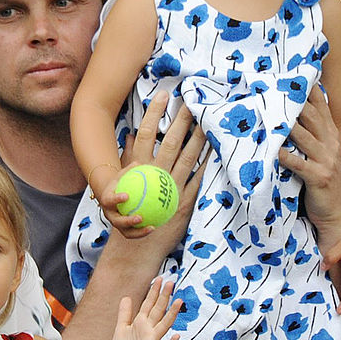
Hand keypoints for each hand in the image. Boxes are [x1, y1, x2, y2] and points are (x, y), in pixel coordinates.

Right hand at [94, 167, 154, 238]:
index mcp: (106, 201)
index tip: (126, 196)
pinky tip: (155, 226)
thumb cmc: (118, 184)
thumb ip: (129, 170)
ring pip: (126, 232)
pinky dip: (143, 231)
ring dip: (138, 232)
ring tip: (152, 227)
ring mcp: (116, 224)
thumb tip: (139, 163)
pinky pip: (134, 232)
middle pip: (117, 221)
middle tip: (140, 217)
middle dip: (127, 221)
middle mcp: (110, 215)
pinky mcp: (124, 230)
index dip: (116, 199)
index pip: (109, 201)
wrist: (110, 196)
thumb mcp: (121, 175)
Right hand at [107, 91, 207, 246]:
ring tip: (206, 121)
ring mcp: (171, 188)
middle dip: (182, 121)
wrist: (139, 244)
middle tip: (191, 102)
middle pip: (171, 142)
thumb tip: (131, 136)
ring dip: (198, 138)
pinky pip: (198, 179)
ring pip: (188, 158)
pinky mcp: (184, 201)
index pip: (147, 134)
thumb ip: (128, 159)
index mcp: (139, 168)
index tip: (162, 95)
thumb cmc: (132, 210)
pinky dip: (207, 165)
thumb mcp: (125, 182)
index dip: (154, 113)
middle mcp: (155, 175)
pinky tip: (215, 152)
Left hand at [111, 279, 181, 339]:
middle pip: (158, 310)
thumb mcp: (121, 327)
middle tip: (171, 282)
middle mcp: (149, 329)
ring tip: (179, 301)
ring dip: (172, 313)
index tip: (160, 279)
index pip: (149, 303)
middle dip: (164, 296)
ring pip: (164, 324)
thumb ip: (124, 313)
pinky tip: (177, 336)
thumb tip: (127, 296)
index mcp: (141, 322)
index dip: (154, 291)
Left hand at [279, 88, 340, 248]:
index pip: (319, 105)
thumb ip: (308, 135)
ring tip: (265, 110)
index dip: (307, 88)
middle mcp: (331, 144)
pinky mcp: (319, 177)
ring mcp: (327, 160)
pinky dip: (284, 155)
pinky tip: (271, 148)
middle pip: (309, 114)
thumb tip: (289, 116)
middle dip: (291, 99)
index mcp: (331, 136)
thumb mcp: (320, 155)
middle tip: (271, 85)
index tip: (291, 72)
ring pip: (302, 135)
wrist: (338, 216)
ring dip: (284, 123)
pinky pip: (298, 163)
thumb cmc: (323, 186)